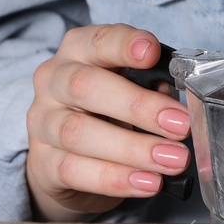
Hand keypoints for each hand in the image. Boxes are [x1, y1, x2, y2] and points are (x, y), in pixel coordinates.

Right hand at [25, 24, 190, 221]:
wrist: (66, 161)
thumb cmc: (106, 113)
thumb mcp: (129, 89)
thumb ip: (152, 86)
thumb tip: (181, 99)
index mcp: (78, 51)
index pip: (98, 40)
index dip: (124, 45)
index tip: (151, 53)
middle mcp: (53, 81)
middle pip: (85, 86)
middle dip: (138, 106)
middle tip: (180, 126)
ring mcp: (42, 122)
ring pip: (79, 132)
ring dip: (133, 149)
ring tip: (173, 160)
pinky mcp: (42, 162)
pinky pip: (75, 170)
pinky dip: (116, 179)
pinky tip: (147, 182)